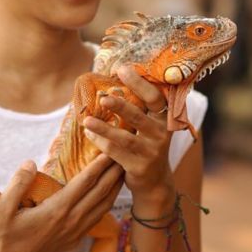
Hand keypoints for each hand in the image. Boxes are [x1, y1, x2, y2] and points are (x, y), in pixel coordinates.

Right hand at [0, 154, 122, 251]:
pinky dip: (106, 203)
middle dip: (114, 172)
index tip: (110, 149)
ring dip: (115, 187)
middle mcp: (72, 220)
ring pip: (103, 206)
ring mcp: (75, 232)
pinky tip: (108, 195)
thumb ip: (18, 183)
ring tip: (122, 171)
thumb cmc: (3, 238)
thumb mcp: (3, 209)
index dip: (100, 165)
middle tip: (125, 154)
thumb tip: (30, 162)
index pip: (86, 182)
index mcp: (58, 210)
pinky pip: (97, 217)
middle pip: (101, 192)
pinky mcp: (74, 240)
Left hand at [82, 65, 174, 208]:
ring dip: (103, 128)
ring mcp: (151, 152)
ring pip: (124, 137)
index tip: (122, 69)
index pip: (155, 97)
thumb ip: (139, 109)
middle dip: (120, 105)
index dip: (139, 83)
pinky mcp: (139, 167)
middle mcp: (161, 134)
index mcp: (165, 119)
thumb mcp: (150, 127)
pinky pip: (115, 152)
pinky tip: (89, 134)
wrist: (155, 182)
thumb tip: (111, 83)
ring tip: (86, 120)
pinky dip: (100, 142)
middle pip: (139, 116)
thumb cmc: (146, 146)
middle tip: (103, 97)